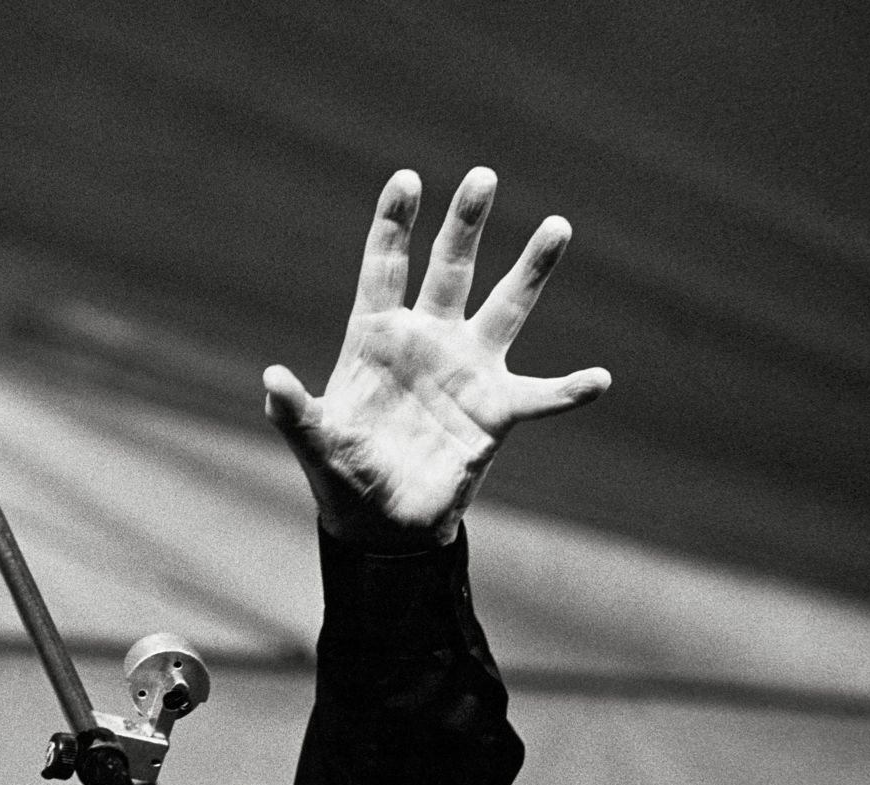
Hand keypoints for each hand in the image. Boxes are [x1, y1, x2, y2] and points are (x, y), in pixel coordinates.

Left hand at [263, 168, 608, 550]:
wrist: (384, 523)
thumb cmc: (343, 475)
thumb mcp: (316, 444)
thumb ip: (295, 412)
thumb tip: (271, 379)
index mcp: (376, 338)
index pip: (385, 268)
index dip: (394, 224)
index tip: (407, 179)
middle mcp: (427, 340)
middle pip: (450, 269)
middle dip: (465, 224)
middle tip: (483, 176)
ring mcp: (466, 371)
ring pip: (505, 308)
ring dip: (531, 270)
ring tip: (558, 226)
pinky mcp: (496, 412)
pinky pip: (540, 396)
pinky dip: (569, 391)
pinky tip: (598, 380)